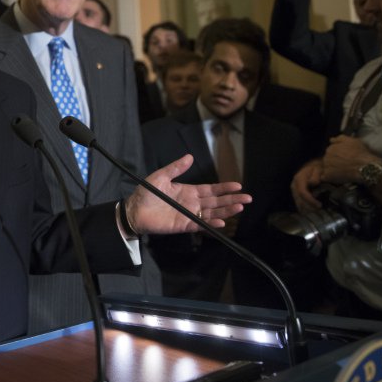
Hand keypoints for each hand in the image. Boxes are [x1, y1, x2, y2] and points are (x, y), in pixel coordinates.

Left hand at [126, 154, 249, 234]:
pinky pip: (200, 225)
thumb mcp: (160, 176)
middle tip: (247, 199)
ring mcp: (189, 215)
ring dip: (226, 211)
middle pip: (216, 202)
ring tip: (239, 207)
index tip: (238, 186)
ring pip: (212, 213)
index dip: (224, 188)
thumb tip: (190, 156)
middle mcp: (192, 203)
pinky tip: (221, 222)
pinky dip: (211, 223)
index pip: (211, 189)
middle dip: (232, 199)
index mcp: (188, 191)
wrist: (133, 209)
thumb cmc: (146, 193)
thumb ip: (175, 168)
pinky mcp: (183, 225)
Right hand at [291, 159, 324, 211]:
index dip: (310, 201)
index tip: (319, 205)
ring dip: (306, 209)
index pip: (302, 192)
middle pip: (299, 200)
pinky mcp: (296, 192)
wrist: (316, 165)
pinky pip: (298, 202)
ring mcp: (294, 189)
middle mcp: (294, 185)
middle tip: (319, 212)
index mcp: (299, 179)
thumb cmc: (319, 167)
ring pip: (298, 202)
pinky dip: (303, 208)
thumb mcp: (319, 169)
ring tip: (315, 213)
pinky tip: (309, 213)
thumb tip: (312, 183)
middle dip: (309, 208)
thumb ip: (315, 176)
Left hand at [322, 135, 380, 184]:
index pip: (330, 152)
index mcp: (330, 149)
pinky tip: (338, 177)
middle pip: (327, 160)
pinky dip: (330, 178)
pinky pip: (325, 177)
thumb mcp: (352, 141)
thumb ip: (340, 138)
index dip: (338, 155)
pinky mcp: (328, 176)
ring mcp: (326, 167)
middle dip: (334, 162)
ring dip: (332, 170)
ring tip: (343, 171)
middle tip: (344, 165)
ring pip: (326, 168)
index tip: (344, 158)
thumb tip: (331, 139)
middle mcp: (326, 157)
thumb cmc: (360, 154)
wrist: (365, 167)